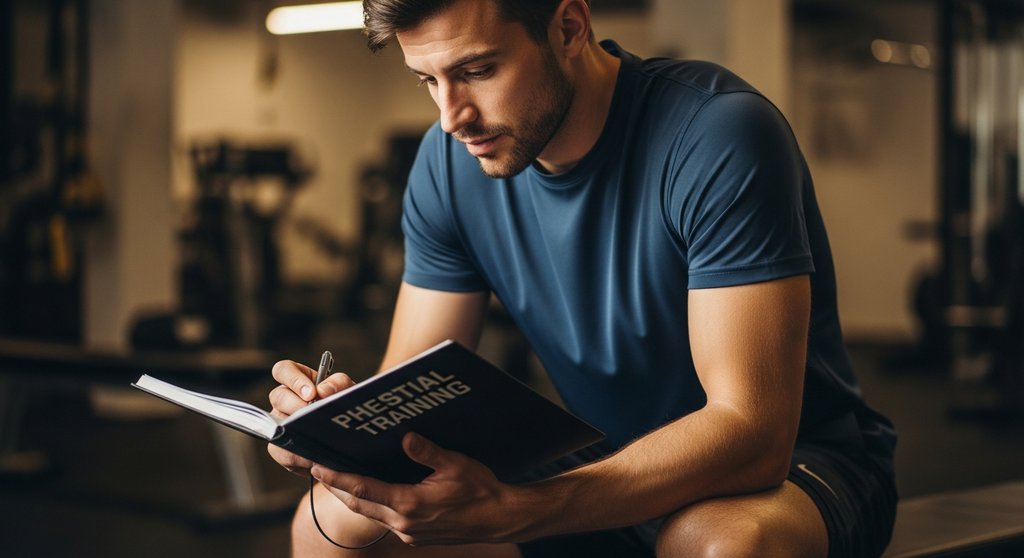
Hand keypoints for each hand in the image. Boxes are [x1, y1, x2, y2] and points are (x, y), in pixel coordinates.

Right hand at [266, 358, 355, 475]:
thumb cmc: (344, 410)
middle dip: (297, 405)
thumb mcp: (347, 393)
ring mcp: (280, 423)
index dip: (293, 379)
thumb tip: (323, 390)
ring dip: (295, 429)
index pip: (283, 370)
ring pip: (276, 423)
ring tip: (316, 435)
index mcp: (300, 381)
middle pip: (278, 396)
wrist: (348, 442)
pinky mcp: (280, 448)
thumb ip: (339, 384)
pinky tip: (312, 457)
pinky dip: (296, 454)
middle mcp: (285, 401)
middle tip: (313, 415)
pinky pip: (278, 449)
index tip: (311, 393)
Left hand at [311, 432, 518, 545]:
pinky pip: (384, 520)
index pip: (363, 489)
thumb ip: (427, 451)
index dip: (338, 477)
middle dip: (336, 486)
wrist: (499, 518)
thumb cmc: (480, 490)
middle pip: (359, 504)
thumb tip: (405, 438)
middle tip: (317, 468)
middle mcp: (404, 524)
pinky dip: (371, 505)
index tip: (318, 466)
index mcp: (410, 504)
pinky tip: (371, 492)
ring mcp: (408, 533)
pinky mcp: (415, 537)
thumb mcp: (455, 464)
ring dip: (352, 497)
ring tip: (336, 478)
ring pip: (370, 514)